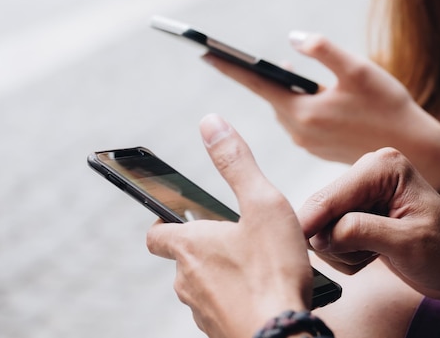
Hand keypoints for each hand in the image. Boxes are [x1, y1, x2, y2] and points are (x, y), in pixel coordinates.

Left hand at [146, 114, 312, 337]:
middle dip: (205, 246)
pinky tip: (262, 294)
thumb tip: (211, 123)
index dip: (164, 221)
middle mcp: (186, 280)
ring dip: (221, 273)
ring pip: (202, 285)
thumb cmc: (274, 272)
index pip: (156, 232)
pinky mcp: (219, 332)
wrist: (283, 336)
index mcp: (190, 246)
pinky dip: (234, 298)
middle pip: (183, 258)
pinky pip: (220, 309)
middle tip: (238, 237)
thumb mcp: (263, 204)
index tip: (178, 215)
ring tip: (256, 265)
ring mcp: (201, 311)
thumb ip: (237, 162)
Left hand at [204, 32, 439, 190]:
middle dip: (265, 77)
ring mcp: (309, 142)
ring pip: (287, 109)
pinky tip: (314, 96)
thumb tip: (294, 39)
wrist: (413, 148)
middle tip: (254, 58)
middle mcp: (300, 131)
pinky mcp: (319, 148)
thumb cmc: (388, 106)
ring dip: (286, 91)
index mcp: (304, 112)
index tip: (204, 53)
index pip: (258, 85)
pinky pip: (300, 121)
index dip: (231, 67)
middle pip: (272, 97)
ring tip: (289, 73)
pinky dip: (300, 105)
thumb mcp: (359, 70)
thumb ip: (324, 51)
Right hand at [298, 147, 439, 312]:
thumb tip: (322, 234)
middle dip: (337, 241)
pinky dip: (346, 255)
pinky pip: (332, 238)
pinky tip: (373, 255)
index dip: (314, 223)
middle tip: (366, 256)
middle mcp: (370, 175)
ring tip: (376, 255)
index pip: (332, 196)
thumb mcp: (409, 243)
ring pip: (323, 228)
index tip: (301, 245)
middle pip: (322, 211)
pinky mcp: (360, 215)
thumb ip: (362, 232)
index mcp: (383, 167)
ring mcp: (363, 196)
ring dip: (343, 251)